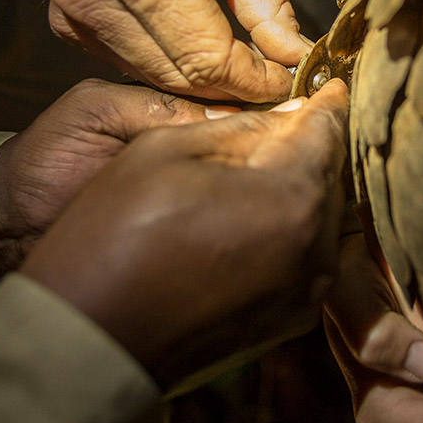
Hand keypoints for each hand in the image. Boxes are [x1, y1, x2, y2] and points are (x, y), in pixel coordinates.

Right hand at [20, 79, 349, 389]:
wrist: (91, 338)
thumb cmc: (113, 237)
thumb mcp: (165, 150)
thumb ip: (239, 126)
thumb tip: (290, 115)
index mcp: (289, 199)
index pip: (328, 132)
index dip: (327, 102)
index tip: (328, 84)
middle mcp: (313, 250)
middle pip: (332, 175)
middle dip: (312, 144)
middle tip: (288, 119)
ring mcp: (306, 292)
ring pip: (323, 216)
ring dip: (301, 186)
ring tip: (261, 167)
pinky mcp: (290, 319)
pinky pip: (307, 253)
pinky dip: (291, 226)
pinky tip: (252, 214)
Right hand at [48, 0, 312, 102]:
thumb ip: (267, 8)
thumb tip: (295, 59)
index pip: (207, 59)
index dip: (254, 80)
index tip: (288, 81)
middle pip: (181, 78)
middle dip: (234, 86)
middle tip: (271, 77)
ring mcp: (75, 16)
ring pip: (157, 80)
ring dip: (203, 82)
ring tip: (239, 64)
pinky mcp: (67, 26)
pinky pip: (132, 67)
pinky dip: (170, 67)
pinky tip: (194, 49)